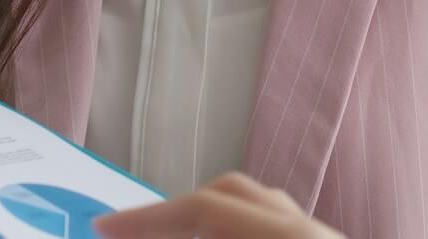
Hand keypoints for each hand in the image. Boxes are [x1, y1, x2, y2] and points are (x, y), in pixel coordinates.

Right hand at [93, 173, 345, 238]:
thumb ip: (194, 232)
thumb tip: (146, 233)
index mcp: (286, 233)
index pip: (205, 207)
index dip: (147, 217)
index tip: (104, 225)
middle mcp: (309, 227)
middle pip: (232, 193)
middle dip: (175, 211)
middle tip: (132, 232)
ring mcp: (323, 235)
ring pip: (258, 207)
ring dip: (207, 220)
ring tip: (169, 236)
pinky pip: (274, 226)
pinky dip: (236, 231)